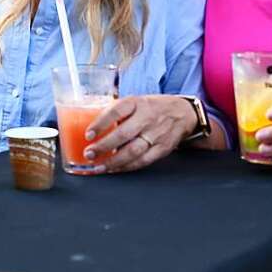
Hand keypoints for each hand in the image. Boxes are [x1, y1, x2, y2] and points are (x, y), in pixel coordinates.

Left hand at [83, 95, 197, 172]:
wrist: (183, 113)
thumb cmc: (152, 107)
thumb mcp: (135, 101)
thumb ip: (116, 111)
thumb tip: (89, 121)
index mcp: (136, 103)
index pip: (116, 112)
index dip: (101, 123)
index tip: (88, 134)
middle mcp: (147, 118)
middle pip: (123, 134)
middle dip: (104, 146)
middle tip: (89, 154)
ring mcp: (156, 134)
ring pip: (133, 151)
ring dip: (113, 161)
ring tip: (98, 166)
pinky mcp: (162, 149)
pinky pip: (143, 161)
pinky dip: (127, 167)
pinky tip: (115, 169)